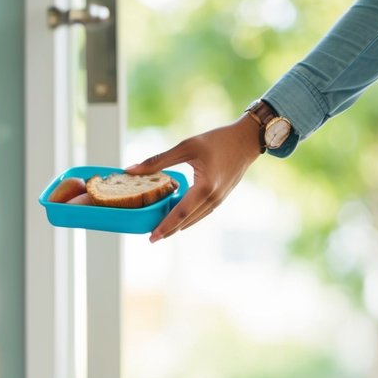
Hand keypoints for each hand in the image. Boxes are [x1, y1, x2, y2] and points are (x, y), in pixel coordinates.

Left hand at [125, 115, 261, 242]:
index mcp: (205, 187)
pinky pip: (202, 213)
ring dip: (178, 226)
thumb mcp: (185, 147)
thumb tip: (131, 170)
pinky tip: (179, 218)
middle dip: (169, 230)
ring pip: (195, 219)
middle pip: (187, 221)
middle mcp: (213, 198)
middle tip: (152, 237)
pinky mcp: (221, 197)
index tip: (151, 237)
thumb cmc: (218, 140)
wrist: (247, 140)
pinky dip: (189, 218)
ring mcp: (219, 199)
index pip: (180, 213)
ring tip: (162, 230)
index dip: (165, 226)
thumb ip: (157, 161)